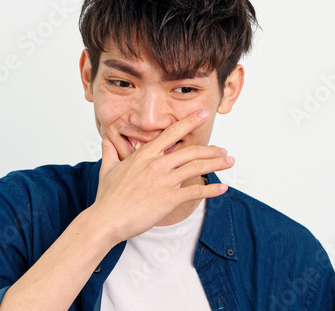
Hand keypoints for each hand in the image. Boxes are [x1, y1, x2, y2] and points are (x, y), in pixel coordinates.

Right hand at [90, 110, 233, 243]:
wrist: (106, 219)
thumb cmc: (107, 197)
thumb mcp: (107, 168)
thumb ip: (110, 151)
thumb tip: (105, 138)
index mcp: (144, 155)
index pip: (171, 132)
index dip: (190, 122)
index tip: (203, 115)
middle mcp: (156, 164)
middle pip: (191, 150)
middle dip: (212, 149)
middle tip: (223, 150)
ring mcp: (164, 181)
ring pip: (197, 167)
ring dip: (217, 164)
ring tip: (229, 162)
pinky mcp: (169, 199)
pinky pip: (196, 192)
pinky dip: (212, 190)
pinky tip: (223, 189)